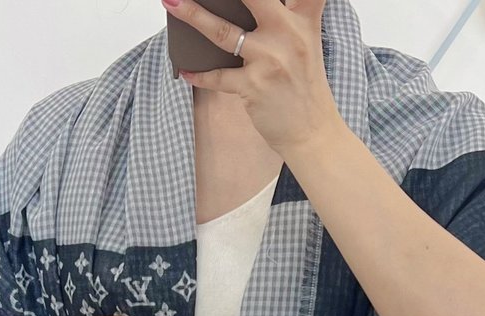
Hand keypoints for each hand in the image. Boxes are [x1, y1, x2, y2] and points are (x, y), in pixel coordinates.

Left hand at [162, 0, 343, 154]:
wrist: (311, 132)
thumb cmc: (304, 87)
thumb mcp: (306, 43)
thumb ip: (288, 17)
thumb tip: (248, 6)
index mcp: (304, 19)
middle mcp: (288, 34)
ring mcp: (269, 59)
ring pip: (222, 32)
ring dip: (193, 16)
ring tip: (173, 3)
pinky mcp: (253, 85)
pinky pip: (217, 76)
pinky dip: (198, 75)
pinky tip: (186, 70)